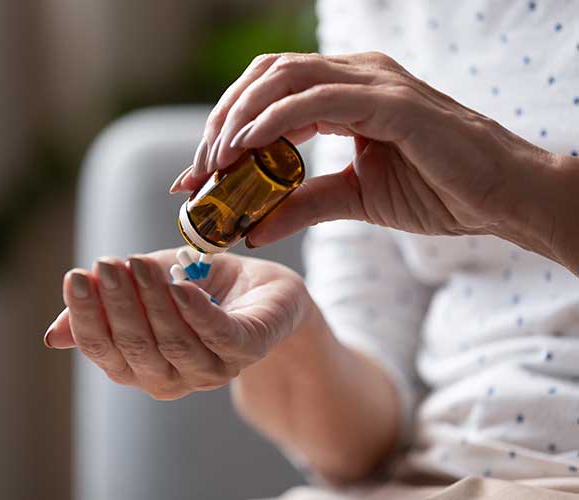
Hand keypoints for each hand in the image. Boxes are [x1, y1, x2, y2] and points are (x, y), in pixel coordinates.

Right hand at [43, 248, 310, 399]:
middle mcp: (173, 376)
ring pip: (174, 343)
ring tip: (138, 264)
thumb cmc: (199, 289)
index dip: (87, 317)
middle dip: (118, 305)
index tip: (76, 277)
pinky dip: (197, 314)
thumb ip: (107, 307)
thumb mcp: (146, 291)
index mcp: (141, 366)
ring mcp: (212, 367)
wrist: (261, 290)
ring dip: (153, 302)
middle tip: (108, 264)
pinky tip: (180, 287)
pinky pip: (219, 337)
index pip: (104, 350)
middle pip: (136, 348)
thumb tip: (53, 336)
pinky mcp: (248, 348)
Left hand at [170, 52, 577, 271]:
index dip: (225, 129)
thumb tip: (251, 229)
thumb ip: (301, 205)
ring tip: (213, 163)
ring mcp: (373, 82)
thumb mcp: (352, 200)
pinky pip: (316, 100)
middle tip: (197, 171)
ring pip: (282, 79)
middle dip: (221, 122)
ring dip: (239, 120)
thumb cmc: (436, 191)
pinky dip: (273, 121)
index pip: (267, 95)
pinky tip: (246, 149)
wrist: (499, 199)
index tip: (196, 176)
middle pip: (264, 79)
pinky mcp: (390, 102)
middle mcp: (354, 76)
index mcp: (345, 92)